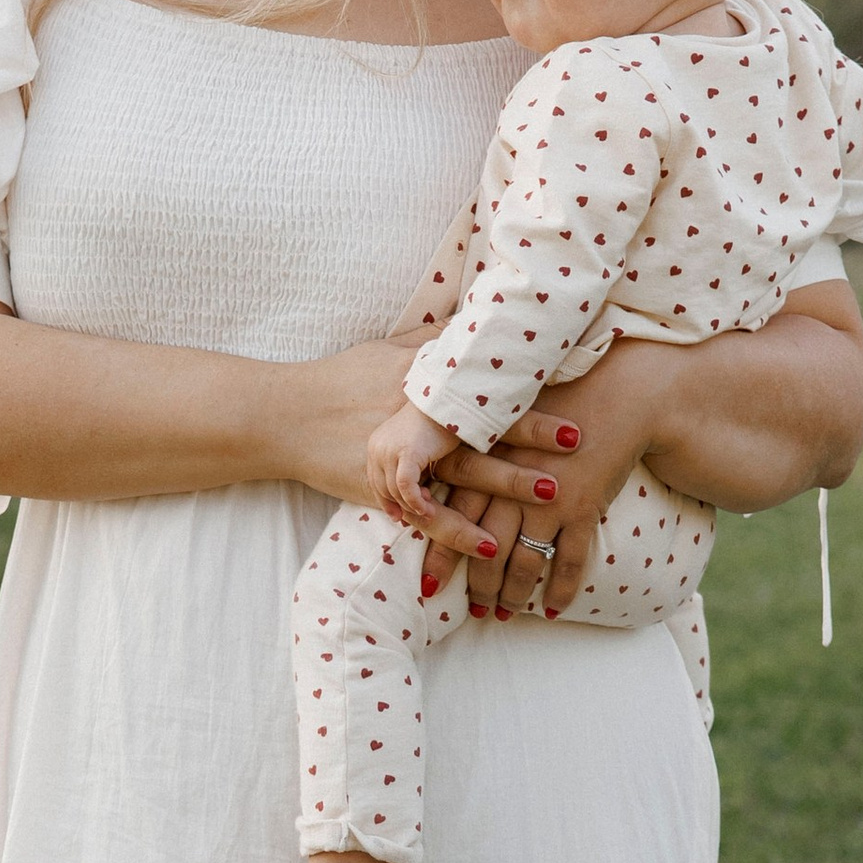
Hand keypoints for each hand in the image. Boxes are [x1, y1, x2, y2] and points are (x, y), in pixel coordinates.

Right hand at [273, 331, 580, 556]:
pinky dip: (459, 531)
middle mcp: (418, 420)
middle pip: (484, 427)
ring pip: (466, 473)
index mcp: (423, 385)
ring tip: (553, 494)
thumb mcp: (384, 349)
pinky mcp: (386, 491)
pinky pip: (429, 517)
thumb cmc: (336, 378)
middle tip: (578, 438)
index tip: (562, 384)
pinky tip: (489, 546)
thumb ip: (429, 339)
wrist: (284, 417)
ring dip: (510, 484)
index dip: (525, 388)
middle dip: (533, 435)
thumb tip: (468, 315)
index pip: (483, 386)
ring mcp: (404, 457)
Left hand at [367, 397, 465, 536]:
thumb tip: (407, 501)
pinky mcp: (405, 453)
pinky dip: (415, 501)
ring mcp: (389, 450)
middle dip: (401, 506)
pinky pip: (405, 487)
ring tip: (429, 510)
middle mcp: (377, 448)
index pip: (376, 483)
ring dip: (412, 506)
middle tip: (422, 513)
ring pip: (394, 491)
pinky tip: (427, 507)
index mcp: (376, 445)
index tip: (401, 516)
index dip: (387, 503)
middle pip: (383, 489)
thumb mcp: (415, 449)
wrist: (448, 402)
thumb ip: (406, 469)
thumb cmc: (438, 425)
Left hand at [441, 347, 682, 617]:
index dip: (442, 556)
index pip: (454, 519)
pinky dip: (560, 589)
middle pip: (487, 551)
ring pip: (524, 562)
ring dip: (513, 595)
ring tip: (504, 615)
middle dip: (479, 587)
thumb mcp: (508, 427)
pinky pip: (568, 562)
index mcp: (487, 463)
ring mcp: (548, 501)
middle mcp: (511, 486)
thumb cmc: (557, 411)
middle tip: (474, 612)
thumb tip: (446, 495)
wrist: (616, 396)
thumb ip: (478, 458)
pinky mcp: (582, 509)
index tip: (430, 585)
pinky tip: (552, 609)